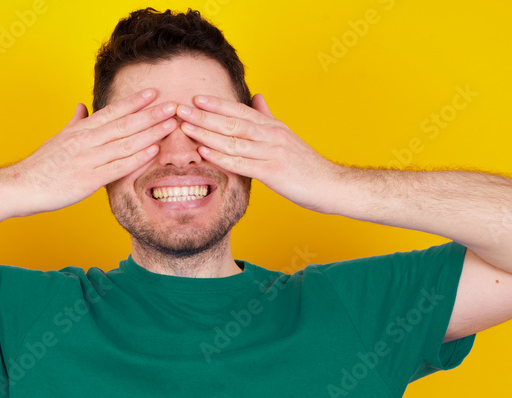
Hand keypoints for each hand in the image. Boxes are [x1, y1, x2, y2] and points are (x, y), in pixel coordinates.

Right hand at [7, 88, 177, 216]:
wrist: (21, 186)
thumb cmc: (41, 166)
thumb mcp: (58, 138)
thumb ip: (75, 123)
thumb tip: (82, 106)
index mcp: (80, 130)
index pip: (111, 112)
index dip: (134, 102)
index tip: (154, 92)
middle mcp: (85, 141)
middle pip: (123, 124)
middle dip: (150, 114)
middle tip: (173, 105)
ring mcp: (86, 160)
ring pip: (124, 143)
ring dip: (149, 133)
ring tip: (170, 124)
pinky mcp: (87, 180)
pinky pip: (117, 167)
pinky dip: (137, 158)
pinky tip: (153, 151)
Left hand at [175, 93, 343, 213]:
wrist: (332, 185)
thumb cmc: (307, 165)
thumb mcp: (287, 136)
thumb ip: (268, 117)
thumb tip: (257, 97)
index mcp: (273, 126)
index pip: (240, 110)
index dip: (217, 104)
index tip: (195, 98)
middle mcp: (271, 135)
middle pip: (232, 122)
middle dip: (204, 115)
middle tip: (179, 109)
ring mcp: (272, 152)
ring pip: (234, 140)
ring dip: (207, 133)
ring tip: (185, 127)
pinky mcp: (273, 171)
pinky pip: (242, 162)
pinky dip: (221, 156)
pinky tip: (205, 151)